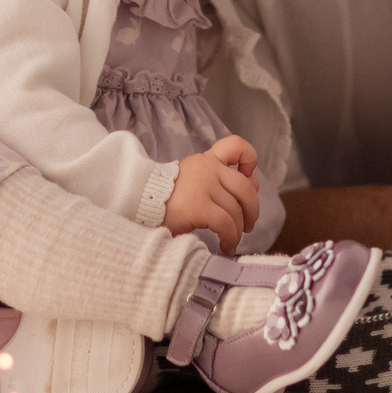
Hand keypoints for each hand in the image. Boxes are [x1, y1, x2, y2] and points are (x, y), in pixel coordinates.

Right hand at [162, 136, 260, 253]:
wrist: (137, 204)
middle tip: (248, 226)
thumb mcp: (194, 182)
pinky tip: (224, 246)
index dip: (249, 160)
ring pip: (236, 211)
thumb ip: (221, 182)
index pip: (235, 146)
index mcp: (206, 160)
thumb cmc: (165, 199)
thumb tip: (253, 186)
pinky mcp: (198, 206)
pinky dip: (230, 238)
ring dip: (238, 231)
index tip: (248, 177)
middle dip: (252, 210)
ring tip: (231, 241)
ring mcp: (203, 187)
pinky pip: (226, 224)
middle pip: (245, 188)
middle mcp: (207, 169)